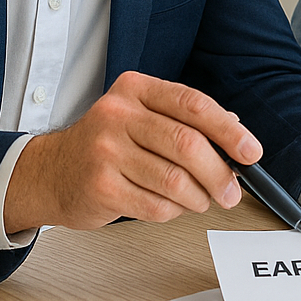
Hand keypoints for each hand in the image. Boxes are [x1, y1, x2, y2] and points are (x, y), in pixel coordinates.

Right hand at [3, 71, 259, 233]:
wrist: (50, 173)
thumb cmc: (106, 145)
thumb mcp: (141, 117)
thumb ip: (185, 121)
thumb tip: (236, 140)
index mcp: (135, 89)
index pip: (193, 104)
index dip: (228, 130)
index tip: (251, 151)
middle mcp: (117, 114)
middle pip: (188, 144)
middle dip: (220, 173)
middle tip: (233, 191)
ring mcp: (106, 150)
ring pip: (176, 180)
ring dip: (199, 197)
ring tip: (201, 200)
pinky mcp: (101, 186)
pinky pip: (156, 205)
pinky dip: (173, 211)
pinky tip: (170, 206)